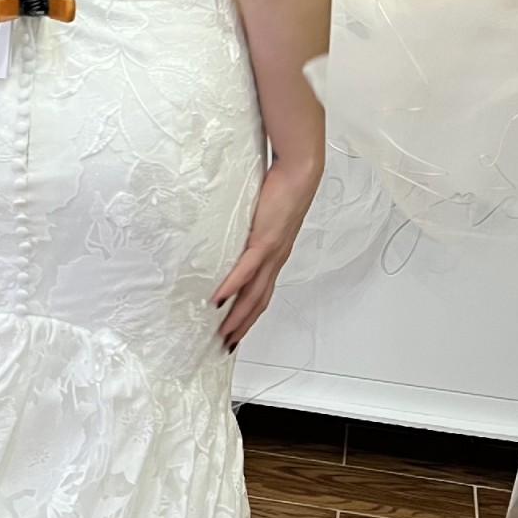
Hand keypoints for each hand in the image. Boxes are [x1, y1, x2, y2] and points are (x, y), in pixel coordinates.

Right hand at [211, 158, 321, 352]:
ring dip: (237, 316)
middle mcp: (275, 260)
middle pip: (258, 302)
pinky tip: (218, 300)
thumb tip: (232, 234)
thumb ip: (249, 229)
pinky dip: (231, 288)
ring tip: (222, 332)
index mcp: (275, 256)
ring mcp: (271, 253)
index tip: (235, 330)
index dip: (249, 315)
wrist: (298, 173)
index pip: (261, 293)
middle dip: (243, 326)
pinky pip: (246, 271)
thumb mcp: (262, 215)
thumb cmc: (281, 188)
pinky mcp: (264, 241)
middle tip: (226, 344)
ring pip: (253, 294)